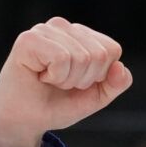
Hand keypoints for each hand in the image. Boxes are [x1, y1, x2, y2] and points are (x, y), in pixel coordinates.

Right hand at [0, 18, 132, 146]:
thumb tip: (120, 67)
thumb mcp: (95, 97)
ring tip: (49, 80)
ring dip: (67, 80)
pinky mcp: (29, 39)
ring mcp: (44, 30)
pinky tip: (40, 76)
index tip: (78, 83)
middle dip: (84, 80)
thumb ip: (115, 84)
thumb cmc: (56, 104)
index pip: (111, 50)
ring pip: (81, 57)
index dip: (100, 76)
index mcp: (80, 35)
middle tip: (61, 83)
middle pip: (99, 54)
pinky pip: (61, 58)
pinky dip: (55, 76)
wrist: (25, 119)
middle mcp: (63, 27)